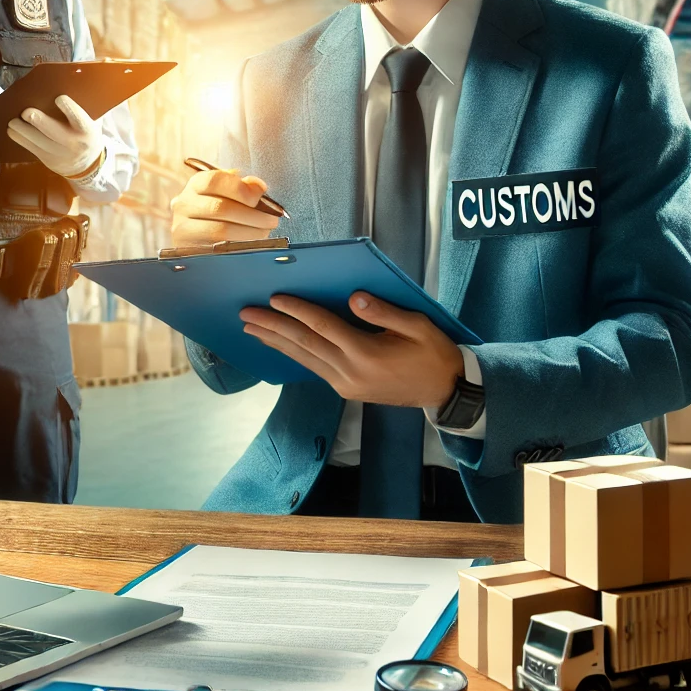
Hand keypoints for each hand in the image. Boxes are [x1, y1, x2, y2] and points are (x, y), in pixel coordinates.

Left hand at [6, 95, 103, 177]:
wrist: (86, 163)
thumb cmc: (86, 133)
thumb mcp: (91, 121)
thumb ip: (81, 107)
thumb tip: (65, 83)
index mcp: (86, 130)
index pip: (78, 118)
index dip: (69, 108)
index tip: (59, 98)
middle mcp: (74, 143)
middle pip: (54, 132)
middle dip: (39, 121)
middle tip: (26, 112)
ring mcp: (60, 153)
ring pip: (39, 141)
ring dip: (23, 130)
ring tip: (12, 121)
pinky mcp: (48, 159)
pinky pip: (32, 148)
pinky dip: (20, 139)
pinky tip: (12, 131)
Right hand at [170, 168, 281, 249]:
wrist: (195, 232)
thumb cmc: (217, 208)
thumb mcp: (227, 192)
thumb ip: (243, 186)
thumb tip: (258, 187)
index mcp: (196, 185)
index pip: (214, 181)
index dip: (240, 189)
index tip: (260, 196)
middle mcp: (184, 205)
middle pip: (220, 208)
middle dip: (252, 215)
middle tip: (272, 221)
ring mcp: (183, 229)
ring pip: (219, 231)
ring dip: (249, 233)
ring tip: (264, 233)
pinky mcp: (188, 250)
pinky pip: (217, 251)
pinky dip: (238, 247)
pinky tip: (251, 245)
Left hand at [241, 292, 463, 407]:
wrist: (445, 392)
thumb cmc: (434, 353)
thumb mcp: (418, 326)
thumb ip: (384, 312)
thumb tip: (353, 298)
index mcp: (366, 353)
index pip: (323, 327)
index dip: (298, 311)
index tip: (274, 298)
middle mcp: (349, 371)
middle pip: (304, 343)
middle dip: (272, 327)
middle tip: (245, 314)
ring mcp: (345, 384)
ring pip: (303, 358)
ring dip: (275, 342)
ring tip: (250, 329)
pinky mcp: (345, 390)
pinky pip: (312, 368)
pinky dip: (292, 354)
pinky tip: (278, 346)